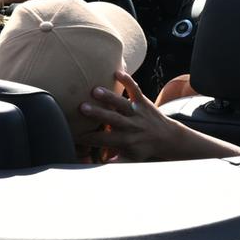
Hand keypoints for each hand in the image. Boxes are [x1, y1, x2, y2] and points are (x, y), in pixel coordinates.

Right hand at [77, 71, 239, 161]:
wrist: (167, 137)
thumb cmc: (143, 148)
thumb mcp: (130, 159)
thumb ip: (114, 162)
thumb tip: (95, 167)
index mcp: (124, 140)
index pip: (101, 139)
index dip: (86, 137)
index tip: (72, 133)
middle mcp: (130, 125)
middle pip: (112, 119)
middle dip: (97, 114)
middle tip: (81, 108)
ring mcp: (137, 112)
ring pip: (122, 103)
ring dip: (109, 97)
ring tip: (94, 90)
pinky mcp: (143, 101)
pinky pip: (136, 90)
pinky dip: (128, 81)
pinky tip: (117, 72)